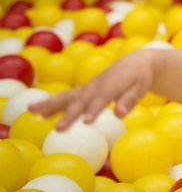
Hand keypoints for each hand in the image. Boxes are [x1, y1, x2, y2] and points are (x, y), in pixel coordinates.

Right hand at [28, 51, 152, 130]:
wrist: (133, 62)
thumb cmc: (139, 78)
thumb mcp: (140, 87)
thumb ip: (129, 100)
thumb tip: (120, 114)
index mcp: (112, 84)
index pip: (103, 98)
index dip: (94, 109)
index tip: (86, 122)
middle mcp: (96, 85)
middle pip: (81, 101)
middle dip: (69, 115)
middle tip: (59, 129)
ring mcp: (87, 87)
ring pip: (67, 96)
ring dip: (50, 104)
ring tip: (32, 110)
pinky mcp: (83, 90)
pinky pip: (66, 97)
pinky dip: (52, 104)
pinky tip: (38, 112)